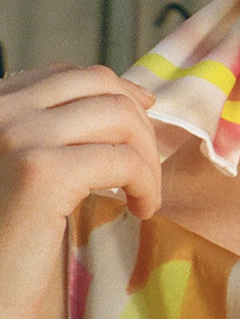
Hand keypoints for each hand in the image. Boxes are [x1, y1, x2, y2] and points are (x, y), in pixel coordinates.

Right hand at [0, 65, 161, 318]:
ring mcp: (15, 134)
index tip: (144, 124)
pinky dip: (147, 183)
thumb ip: (53, 130)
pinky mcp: (41, 172)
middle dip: (138, 123)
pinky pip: (125, 160)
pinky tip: (141, 211)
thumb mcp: (25, 170)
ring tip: (144, 195)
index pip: (69, 74)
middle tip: (146, 169)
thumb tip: (129, 96)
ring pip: (119, 116)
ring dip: (146, 156)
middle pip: (98, 84)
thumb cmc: (7, 244)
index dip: (117, 96)